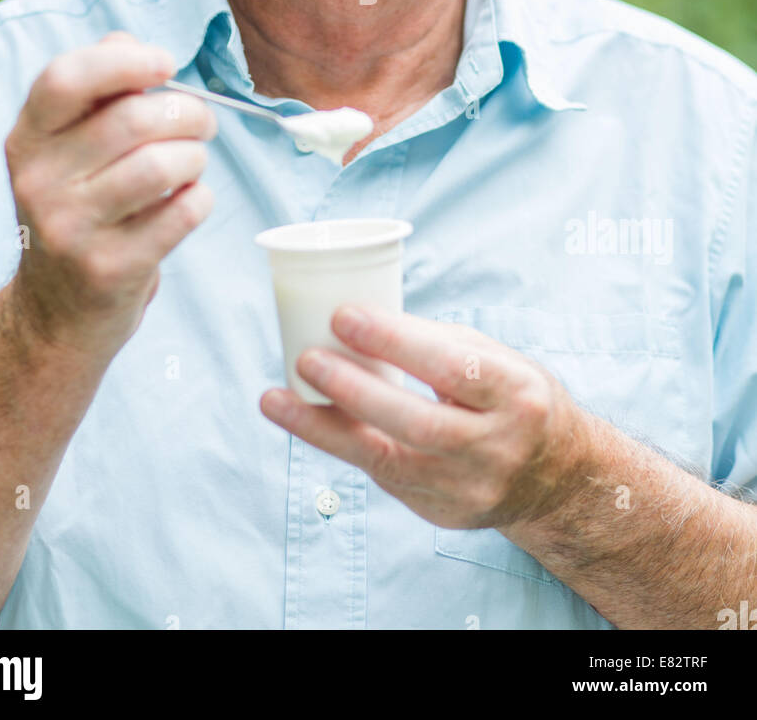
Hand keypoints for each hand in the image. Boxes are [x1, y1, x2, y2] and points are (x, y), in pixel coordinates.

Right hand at [5, 31, 216, 354]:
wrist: (56, 309)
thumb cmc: (80, 205)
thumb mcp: (69, 146)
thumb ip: (100, 88)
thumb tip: (134, 45)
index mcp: (26, 139)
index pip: (64, 79)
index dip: (125, 62)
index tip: (166, 63)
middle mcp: (38, 182)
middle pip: (133, 119)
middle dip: (188, 113)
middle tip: (202, 123)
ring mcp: (69, 229)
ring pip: (161, 165)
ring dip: (196, 156)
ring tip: (193, 162)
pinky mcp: (108, 269)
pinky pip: (181, 213)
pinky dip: (200, 198)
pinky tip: (188, 200)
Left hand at [260, 305, 583, 530]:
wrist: (556, 477)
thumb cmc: (512, 396)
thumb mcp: (495, 358)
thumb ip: (433, 342)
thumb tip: (356, 321)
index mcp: (518, 396)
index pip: (451, 368)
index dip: (393, 342)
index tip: (341, 316)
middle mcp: (498, 449)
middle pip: (417, 422)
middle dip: (354, 390)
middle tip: (306, 358)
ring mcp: (470, 491)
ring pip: (387, 460)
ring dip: (324, 428)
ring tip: (275, 399)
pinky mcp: (443, 515)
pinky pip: (383, 476)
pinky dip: (342, 445)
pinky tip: (308, 420)